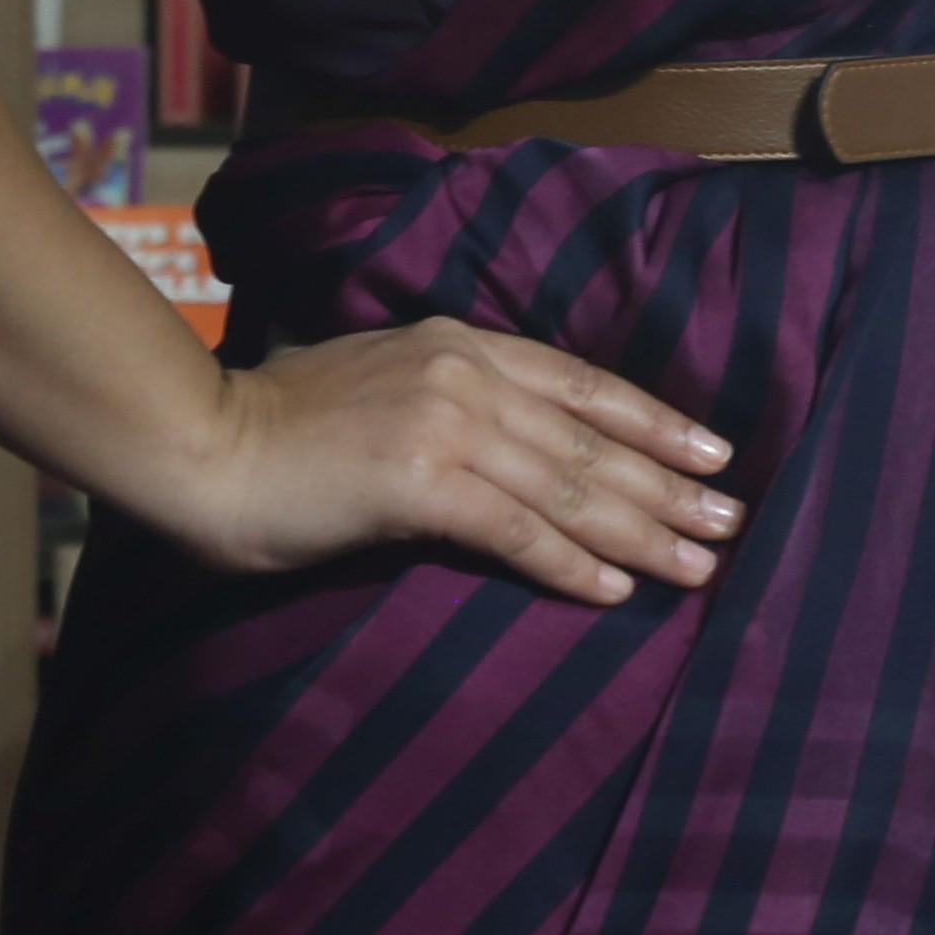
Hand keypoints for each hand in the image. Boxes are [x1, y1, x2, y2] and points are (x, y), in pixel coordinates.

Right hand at [155, 318, 743, 605]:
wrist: (202, 443)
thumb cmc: (278, 426)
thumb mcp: (380, 386)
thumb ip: (448, 404)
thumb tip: (509, 446)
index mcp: (458, 343)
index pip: (583, 383)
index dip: (655, 420)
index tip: (714, 453)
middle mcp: (464, 372)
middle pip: (591, 438)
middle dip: (670, 486)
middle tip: (732, 523)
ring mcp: (445, 423)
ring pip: (569, 485)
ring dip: (643, 532)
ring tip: (699, 567)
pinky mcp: (420, 481)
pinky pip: (518, 530)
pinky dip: (572, 563)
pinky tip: (617, 591)